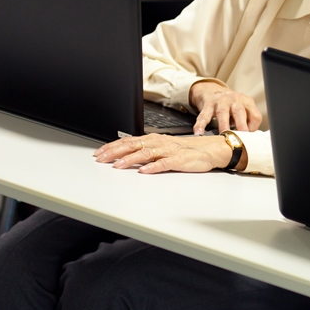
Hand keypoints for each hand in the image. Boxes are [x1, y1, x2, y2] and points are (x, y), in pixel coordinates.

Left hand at [94, 133, 234, 173]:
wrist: (211, 149)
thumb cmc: (187, 151)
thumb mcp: (163, 148)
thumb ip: (146, 151)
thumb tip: (125, 155)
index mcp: (154, 139)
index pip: (129, 141)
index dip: (112, 146)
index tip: (99, 153)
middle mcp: (160, 142)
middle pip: (134, 145)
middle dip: (115, 152)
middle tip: (101, 158)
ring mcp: (170, 151)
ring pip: (146, 153)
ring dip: (130, 159)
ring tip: (118, 166)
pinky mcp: (180, 160)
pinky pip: (165, 163)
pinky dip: (154, 167)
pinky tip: (144, 171)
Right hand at [189, 81, 261, 133]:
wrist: (212, 90)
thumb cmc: (231, 105)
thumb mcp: (244, 108)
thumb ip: (247, 121)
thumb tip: (248, 139)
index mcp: (247, 102)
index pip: (255, 116)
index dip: (252, 128)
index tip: (247, 137)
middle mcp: (235, 100)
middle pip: (239, 112)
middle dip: (241, 125)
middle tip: (240, 137)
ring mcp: (221, 101)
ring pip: (223, 113)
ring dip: (223, 124)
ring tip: (223, 134)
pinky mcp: (208, 105)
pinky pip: (204, 115)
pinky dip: (201, 124)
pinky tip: (199, 132)